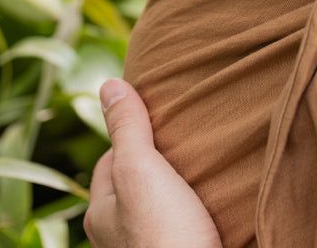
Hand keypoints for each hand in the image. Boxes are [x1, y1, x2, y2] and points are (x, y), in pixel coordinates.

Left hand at [84, 79, 221, 247]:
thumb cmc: (164, 237)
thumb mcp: (139, 170)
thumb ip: (127, 128)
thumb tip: (108, 85)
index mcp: (101, 210)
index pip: (112, 155)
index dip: (134, 132)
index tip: (160, 116)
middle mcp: (118, 233)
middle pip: (137, 180)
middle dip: (158, 159)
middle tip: (187, 139)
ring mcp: (148, 246)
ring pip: (161, 202)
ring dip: (180, 185)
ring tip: (205, 167)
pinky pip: (184, 221)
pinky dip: (196, 207)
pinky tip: (215, 200)